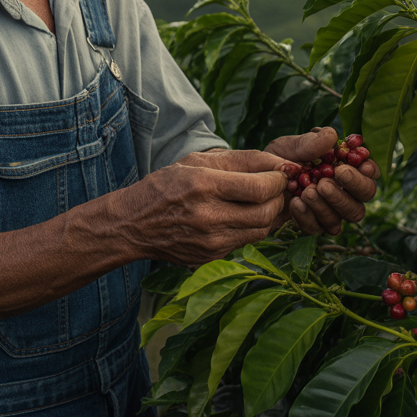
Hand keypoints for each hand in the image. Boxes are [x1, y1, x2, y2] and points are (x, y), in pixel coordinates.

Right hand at [117, 160, 286, 267]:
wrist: (135, 224)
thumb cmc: (168, 185)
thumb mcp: (199, 161)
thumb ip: (243, 159)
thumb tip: (281, 163)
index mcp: (204, 186)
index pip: (260, 188)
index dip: (279, 179)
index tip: (281, 172)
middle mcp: (209, 218)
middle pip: (266, 212)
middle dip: (279, 197)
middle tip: (277, 185)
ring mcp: (212, 242)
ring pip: (262, 229)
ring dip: (271, 213)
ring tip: (263, 198)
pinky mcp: (213, 257)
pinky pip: (248, 241)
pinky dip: (255, 226)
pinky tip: (246, 213)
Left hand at [265, 127, 380, 235]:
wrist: (258, 180)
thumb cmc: (282, 158)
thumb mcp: (293, 146)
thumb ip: (311, 142)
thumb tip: (332, 136)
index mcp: (347, 166)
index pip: (370, 171)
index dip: (370, 170)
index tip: (361, 164)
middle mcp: (346, 190)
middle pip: (365, 196)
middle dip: (351, 187)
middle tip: (328, 180)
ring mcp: (333, 210)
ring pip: (346, 216)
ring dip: (327, 204)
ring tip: (307, 191)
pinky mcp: (316, 225)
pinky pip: (320, 228)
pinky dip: (308, 216)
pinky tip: (295, 203)